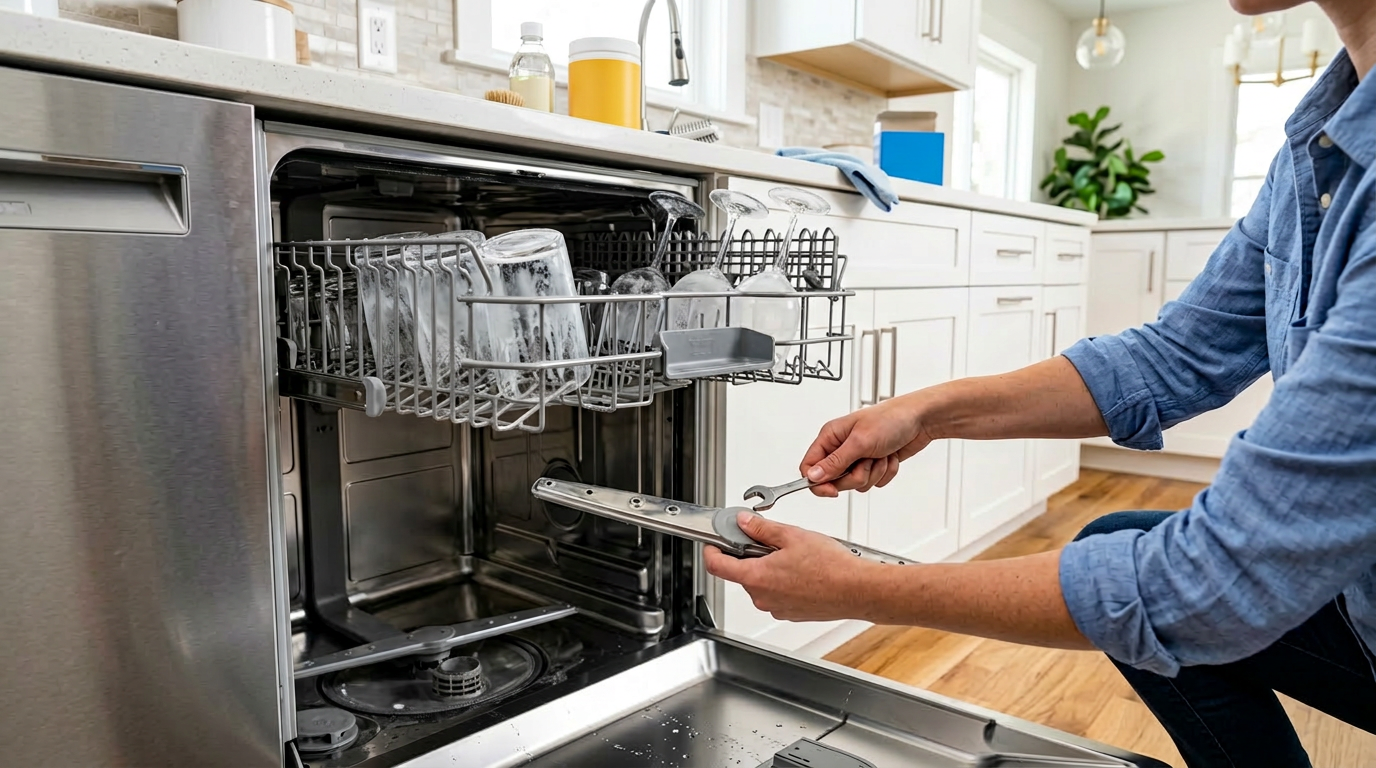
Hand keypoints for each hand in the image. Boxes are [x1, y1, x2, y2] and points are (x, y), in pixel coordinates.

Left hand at [703, 512, 874, 622]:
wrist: (857, 590)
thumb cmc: (831, 567)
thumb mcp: (792, 536)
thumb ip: (762, 529)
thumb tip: (744, 522)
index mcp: (757, 577)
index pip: (717, 567)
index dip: (711, 551)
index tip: (713, 543)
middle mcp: (763, 598)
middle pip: (742, 573)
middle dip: (751, 555)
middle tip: (770, 541)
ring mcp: (777, 608)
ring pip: (762, 583)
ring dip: (769, 568)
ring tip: (794, 556)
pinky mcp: (791, 613)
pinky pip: (777, 593)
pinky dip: (783, 580)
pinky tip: (803, 570)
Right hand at [800, 394, 933, 495]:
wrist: (920, 420)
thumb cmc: (891, 419)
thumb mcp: (860, 442)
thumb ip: (834, 462)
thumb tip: (812, 476)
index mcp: (830, 437)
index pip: (809, 467)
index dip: (818, 483)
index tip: (833, 490)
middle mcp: (841, 448)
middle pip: (834, 480)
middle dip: (855, 476)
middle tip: (866, 461)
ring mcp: (857, 457)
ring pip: (856, 483)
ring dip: (873, 473)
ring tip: (881, 455)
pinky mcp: (873, 465)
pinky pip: (873, 483)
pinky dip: (885, 473)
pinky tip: (889, 456)